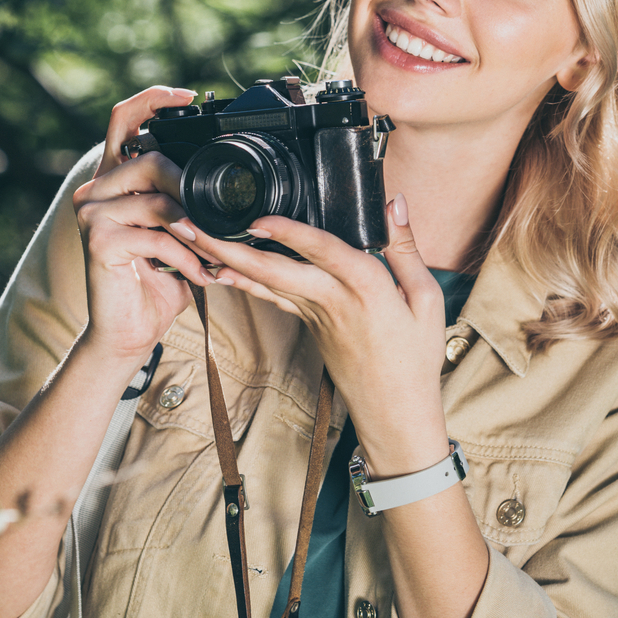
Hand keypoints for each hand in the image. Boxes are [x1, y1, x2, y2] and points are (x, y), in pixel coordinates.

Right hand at [70, 86, 221, 371]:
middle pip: (149, 159)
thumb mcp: (177, 233)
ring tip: (210, 253)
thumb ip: (184, 200)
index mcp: (113, 182)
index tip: (186, 96)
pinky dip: (187, 257)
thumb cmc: (156, 282)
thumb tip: (220, 178)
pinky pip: (157, 234)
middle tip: (211, 221)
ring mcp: (90, 214)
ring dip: (194, 230)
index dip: (151, 100)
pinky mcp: (98, 241)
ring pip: (157, 198)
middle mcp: (95, 191)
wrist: (129, 333)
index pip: (122, 121)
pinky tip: (199, 275)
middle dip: (188, 188)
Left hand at [167, 195, 451, 475]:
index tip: (258, 217)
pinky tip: (218, 268)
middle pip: (273, 269)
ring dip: (225, 258)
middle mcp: (332, 301)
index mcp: (367, 288)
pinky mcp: (307, 325)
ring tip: (191, 237)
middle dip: (227, 246)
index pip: (323, 252)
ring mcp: (314, 316)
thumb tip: (393, 202)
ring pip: (263, 282)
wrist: (396, 415)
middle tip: (190, 226)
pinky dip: (242, 280)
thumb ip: (406, 248)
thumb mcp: (427, 300)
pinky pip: (270, 297)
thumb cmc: (415, 358)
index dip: (289, 234)